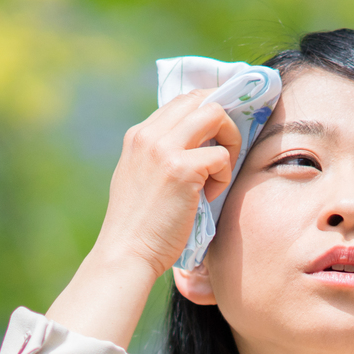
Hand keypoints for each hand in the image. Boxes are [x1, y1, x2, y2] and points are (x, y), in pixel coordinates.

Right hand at [45, 91, 244, 349]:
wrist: (125, 253)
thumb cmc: (140, 225)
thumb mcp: (141, 177)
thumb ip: (162, 154)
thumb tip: (198, 142)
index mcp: (138, 135)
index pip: (183, 101)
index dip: (209, 112)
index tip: (220, 135)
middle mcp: (149, 135)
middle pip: (202, 100)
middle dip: (225, 123)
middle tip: (226, 153)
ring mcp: (164, 149)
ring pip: (215, 115)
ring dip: (229, 143)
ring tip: (217, 175)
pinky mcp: (181, 169)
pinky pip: (221, 156)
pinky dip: (223, 176)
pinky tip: (207, 197)